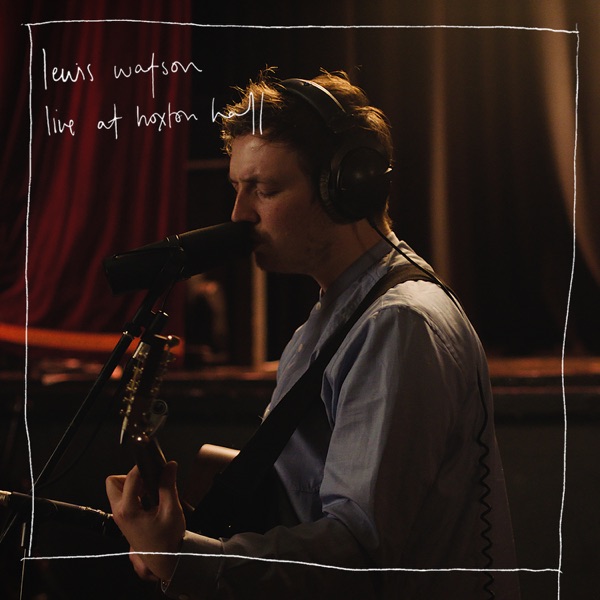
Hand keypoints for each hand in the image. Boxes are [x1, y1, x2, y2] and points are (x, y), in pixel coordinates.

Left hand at [106, 461, 185, 581]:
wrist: (165, 562)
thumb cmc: (167, 541)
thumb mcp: (171, 510)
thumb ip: (168, 485)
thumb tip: (169, 467)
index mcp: (128, 510)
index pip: (130, 478)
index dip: (144, 467)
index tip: (157, 465)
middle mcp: (120, 513)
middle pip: (113, 483)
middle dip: (130, 476)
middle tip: (149, 480)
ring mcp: (121, 517)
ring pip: (117, 490)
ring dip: (132, 485)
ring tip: (151, 489)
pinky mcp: (125, 520)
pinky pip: (124, 499)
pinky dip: (135, 493)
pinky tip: (151, 498)